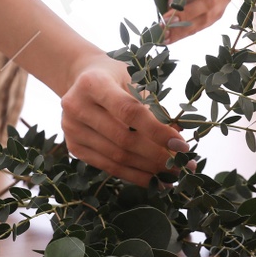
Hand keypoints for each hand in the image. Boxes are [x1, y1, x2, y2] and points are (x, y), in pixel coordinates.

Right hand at [59, 53, 194, 187]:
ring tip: (173, 174)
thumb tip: (179, 137)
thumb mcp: (135, 80)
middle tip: (183, 165)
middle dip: (157, 156)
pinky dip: (134, 175)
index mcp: (93, 83)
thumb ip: (154, 106)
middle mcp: (76, 107)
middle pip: (123, 139)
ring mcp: (71, 129)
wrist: (82, 79)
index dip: (157, 131)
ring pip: (116, 158)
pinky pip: (108, 167)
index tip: (182, 145)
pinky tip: (155, 179)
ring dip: (149, 170)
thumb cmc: (116, 76)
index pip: (129, 112)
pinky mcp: (74, 147)